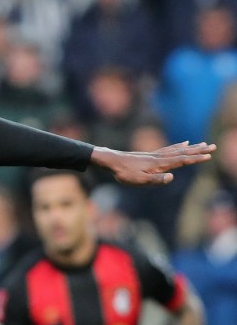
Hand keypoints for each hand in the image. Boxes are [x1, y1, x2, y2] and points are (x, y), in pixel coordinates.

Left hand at [91, 142, 214, 184]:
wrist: (111, 161)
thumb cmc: (124, 173)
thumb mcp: (139, 180)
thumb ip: (156, 180)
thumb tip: (171, 177)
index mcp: (159, 164)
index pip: (181, 161)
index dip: (195, 159)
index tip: (209, 155)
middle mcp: (159, 157)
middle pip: (183, 153)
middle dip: (198, 151)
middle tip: (213, 146)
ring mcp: (155, 155)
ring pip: (178, 150)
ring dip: (191, 148)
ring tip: (202, 144)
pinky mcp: (151, 155)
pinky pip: (169, 149)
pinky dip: (179, 146)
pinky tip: (183, 143)